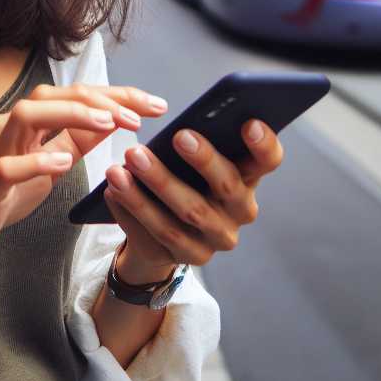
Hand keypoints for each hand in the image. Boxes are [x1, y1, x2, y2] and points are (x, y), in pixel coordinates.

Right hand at [0, 84, 166, 289]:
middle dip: (100, 98)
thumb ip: (70, 143)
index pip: (70, 97)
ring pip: (24, 116)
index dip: (115, 95)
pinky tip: (62, 164)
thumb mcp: (42, 170)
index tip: (155, 105)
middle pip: (50, 95)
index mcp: (21, 127)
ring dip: (70, 115)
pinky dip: (34, 162)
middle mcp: (3, 133)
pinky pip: (5, 169)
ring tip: (109, 124)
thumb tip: (109, 119)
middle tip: (142, 113)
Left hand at [103, 119, 284, 278]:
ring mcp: (215, 239)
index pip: (268, 161)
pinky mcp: (186, 258)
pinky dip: (132, 210)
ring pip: (187, 213)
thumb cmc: (183, 179)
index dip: (263, 144)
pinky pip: (157, 234)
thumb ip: (197, 141)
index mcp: (248, 179)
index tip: (249, 122)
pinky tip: (113, 190)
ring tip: (127, 162)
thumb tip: (183, 124)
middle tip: (178, 134)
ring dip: (155, 185)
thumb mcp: (195, 161)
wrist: (165, 233)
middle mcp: (239, 213)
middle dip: (203, 159)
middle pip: (227, 186)